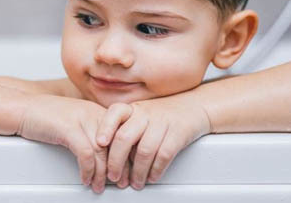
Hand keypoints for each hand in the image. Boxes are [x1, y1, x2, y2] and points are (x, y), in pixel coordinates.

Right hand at [17, 94, 129, 193]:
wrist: (21, 108)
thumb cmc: (45, 116)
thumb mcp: (75, 120)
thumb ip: (92, 131)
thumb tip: (104, 154)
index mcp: (97, 111)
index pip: (123, 134)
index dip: (128, 155)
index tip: (129, 170)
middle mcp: (93, 113)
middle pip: (116, 144)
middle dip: (121, 168)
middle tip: (121, 182)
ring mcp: (81, 119)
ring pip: (102, 152)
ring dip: (103, 174)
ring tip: (100, 185)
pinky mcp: (68, 128)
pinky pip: (86, 155)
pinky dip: (88, 171)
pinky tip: (85, 178)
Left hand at [95, 93, 212, 189]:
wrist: (192, 107)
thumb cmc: (160, 116)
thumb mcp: (140, 116)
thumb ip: (124, 129)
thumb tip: (107, 156)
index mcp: (132, 109)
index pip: (115, 112)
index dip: (105, 127)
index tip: (99, 143)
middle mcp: (144, 113)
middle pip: (125, 137)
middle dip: (116, 161)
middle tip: (113, 176)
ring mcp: (161, 122)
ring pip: (144, 150)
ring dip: (137, 171)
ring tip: (135, 183)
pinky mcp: (178, 133)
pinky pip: (164, 154)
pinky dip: (156, 170)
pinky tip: (152, 177)